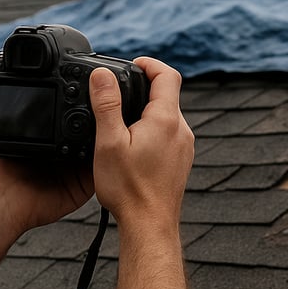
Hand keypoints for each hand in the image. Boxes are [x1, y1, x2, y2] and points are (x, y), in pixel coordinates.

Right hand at [88, 59, 192, 233]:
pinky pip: (170, 135)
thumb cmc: (129, 189)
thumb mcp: (108, 142)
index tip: (131, 65)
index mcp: (166, 120)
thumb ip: (106, 105)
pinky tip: (134, 146)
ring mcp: (185, 147)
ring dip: (148, 111)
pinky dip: (153, 130)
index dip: (149, 63)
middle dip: (144, 88)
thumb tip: (102, 74)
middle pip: (168, 95)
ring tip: (122, 121)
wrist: (149, 225)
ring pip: (168, 116)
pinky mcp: (182, 161)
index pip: (167, 74)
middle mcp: (181, 131)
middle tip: (118, 94)